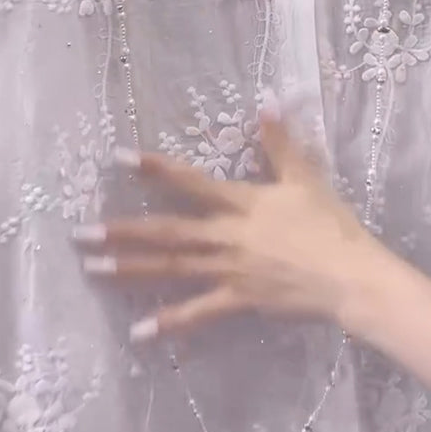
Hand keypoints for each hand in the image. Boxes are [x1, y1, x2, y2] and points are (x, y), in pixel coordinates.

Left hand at [72, 102, 379, 341]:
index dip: (154, 169)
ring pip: (171, 269)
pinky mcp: (237, 300)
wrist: (349, 276)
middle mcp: (226, 236)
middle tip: (81, 233)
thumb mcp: (305, 176)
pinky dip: (169, 323)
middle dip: (122, 231)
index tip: (119, 158)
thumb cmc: (328, 224)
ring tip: (92, 268)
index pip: (190, 182)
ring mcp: (228, 270)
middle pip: (166, 232)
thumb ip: (280, 141)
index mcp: (240, 202)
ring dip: (130, 269)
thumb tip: (268, 99)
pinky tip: (138, 332)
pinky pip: (197, 313)